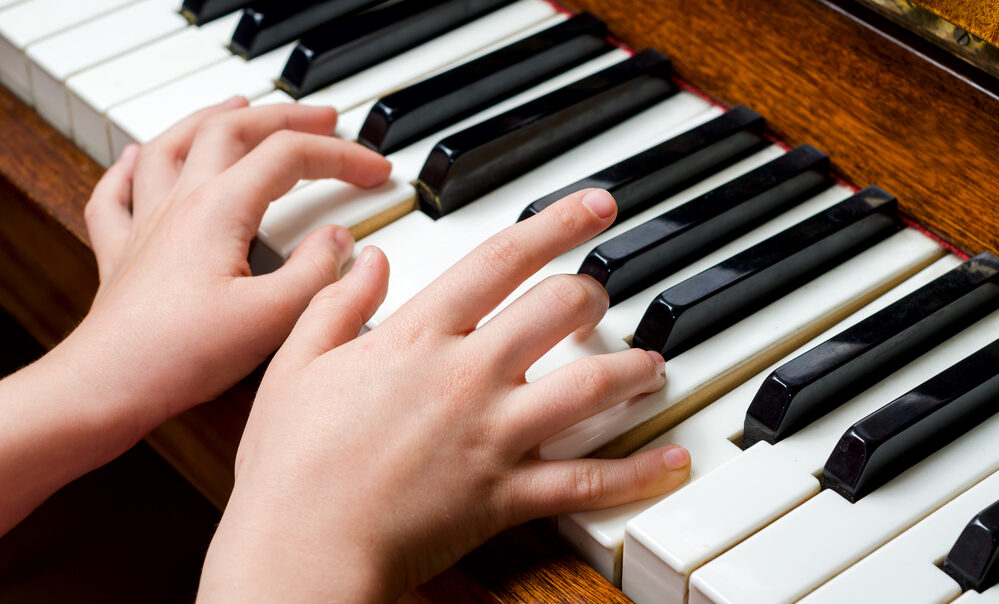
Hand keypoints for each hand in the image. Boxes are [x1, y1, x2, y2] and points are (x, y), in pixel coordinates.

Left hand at [73, 97, 390, 453]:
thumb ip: (317, 272)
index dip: (341, 155)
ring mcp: (146, 223)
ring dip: (213, 117)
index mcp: (220, 208)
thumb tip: (337, 240)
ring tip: (241, 104)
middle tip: (326, 118)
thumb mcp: (274, 317)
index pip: (291, 156)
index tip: (377, 171)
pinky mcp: (123, 253)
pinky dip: (132, 164)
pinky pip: (117, 192)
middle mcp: (180, 202)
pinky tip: (140, 155)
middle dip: (287, 117)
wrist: (108, 385)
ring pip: (174, 144)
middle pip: (234, 130)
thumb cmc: (182, 354)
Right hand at [200, 189, 689, 601]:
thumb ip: (336, 300)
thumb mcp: (296, 362)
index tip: (594, 205)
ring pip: (588, 387)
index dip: (556, 224)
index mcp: (417, 337)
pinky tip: (671, 462)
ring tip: (650, 364)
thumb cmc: (291, 463)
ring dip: (629, 369)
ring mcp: (494, 435)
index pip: (501, 259)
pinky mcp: (507, 494)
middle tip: (600, 294)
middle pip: (557, 310)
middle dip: (591, 293)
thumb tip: (367, 255)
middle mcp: (467, 375)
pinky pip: (587, 481)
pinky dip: (637, 474)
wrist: (301, 548)